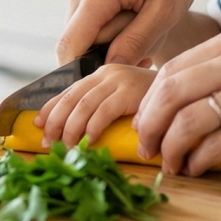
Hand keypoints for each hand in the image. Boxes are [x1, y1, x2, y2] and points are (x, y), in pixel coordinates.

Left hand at [35, 63, 155, 146]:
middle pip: (71, 98)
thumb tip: (73, 129)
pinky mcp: (130, 91)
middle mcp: (107, 72)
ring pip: (83, 106)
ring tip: (66, 147)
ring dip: (71, 129)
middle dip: (55, 122)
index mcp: (101, 74)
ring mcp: (118, 80)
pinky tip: (88, 142)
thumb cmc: (154, 103)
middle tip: (47, 143)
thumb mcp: (122, 100)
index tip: (37, 126)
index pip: (68, 90)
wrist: (184, 92)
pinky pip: (103, 111)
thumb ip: (102, 105)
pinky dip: (92, 129)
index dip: (50, 108)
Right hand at [58, 0, 211, 65]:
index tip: (112, 82)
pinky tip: (136, 19)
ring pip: (82, 30)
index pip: (69, 47)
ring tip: (145, 31)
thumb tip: (109, 69)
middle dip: (104, 56)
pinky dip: (109, 26)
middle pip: (75, 41)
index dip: (82, 73)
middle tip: (146, 54)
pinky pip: (88, 16)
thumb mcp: (167, 10)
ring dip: (109, 41)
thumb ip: (136, 41)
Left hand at [133, 27, 220, 175]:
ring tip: (171, 165)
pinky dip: (198, 160)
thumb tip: (182, 108)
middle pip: (169, 91)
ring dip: (170, 148)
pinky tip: (199, 169)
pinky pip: (217, 144)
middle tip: (146, 149)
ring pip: (187, 119)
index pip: (171, 69)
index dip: (149, 102)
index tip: (145, 124)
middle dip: (149, 125)